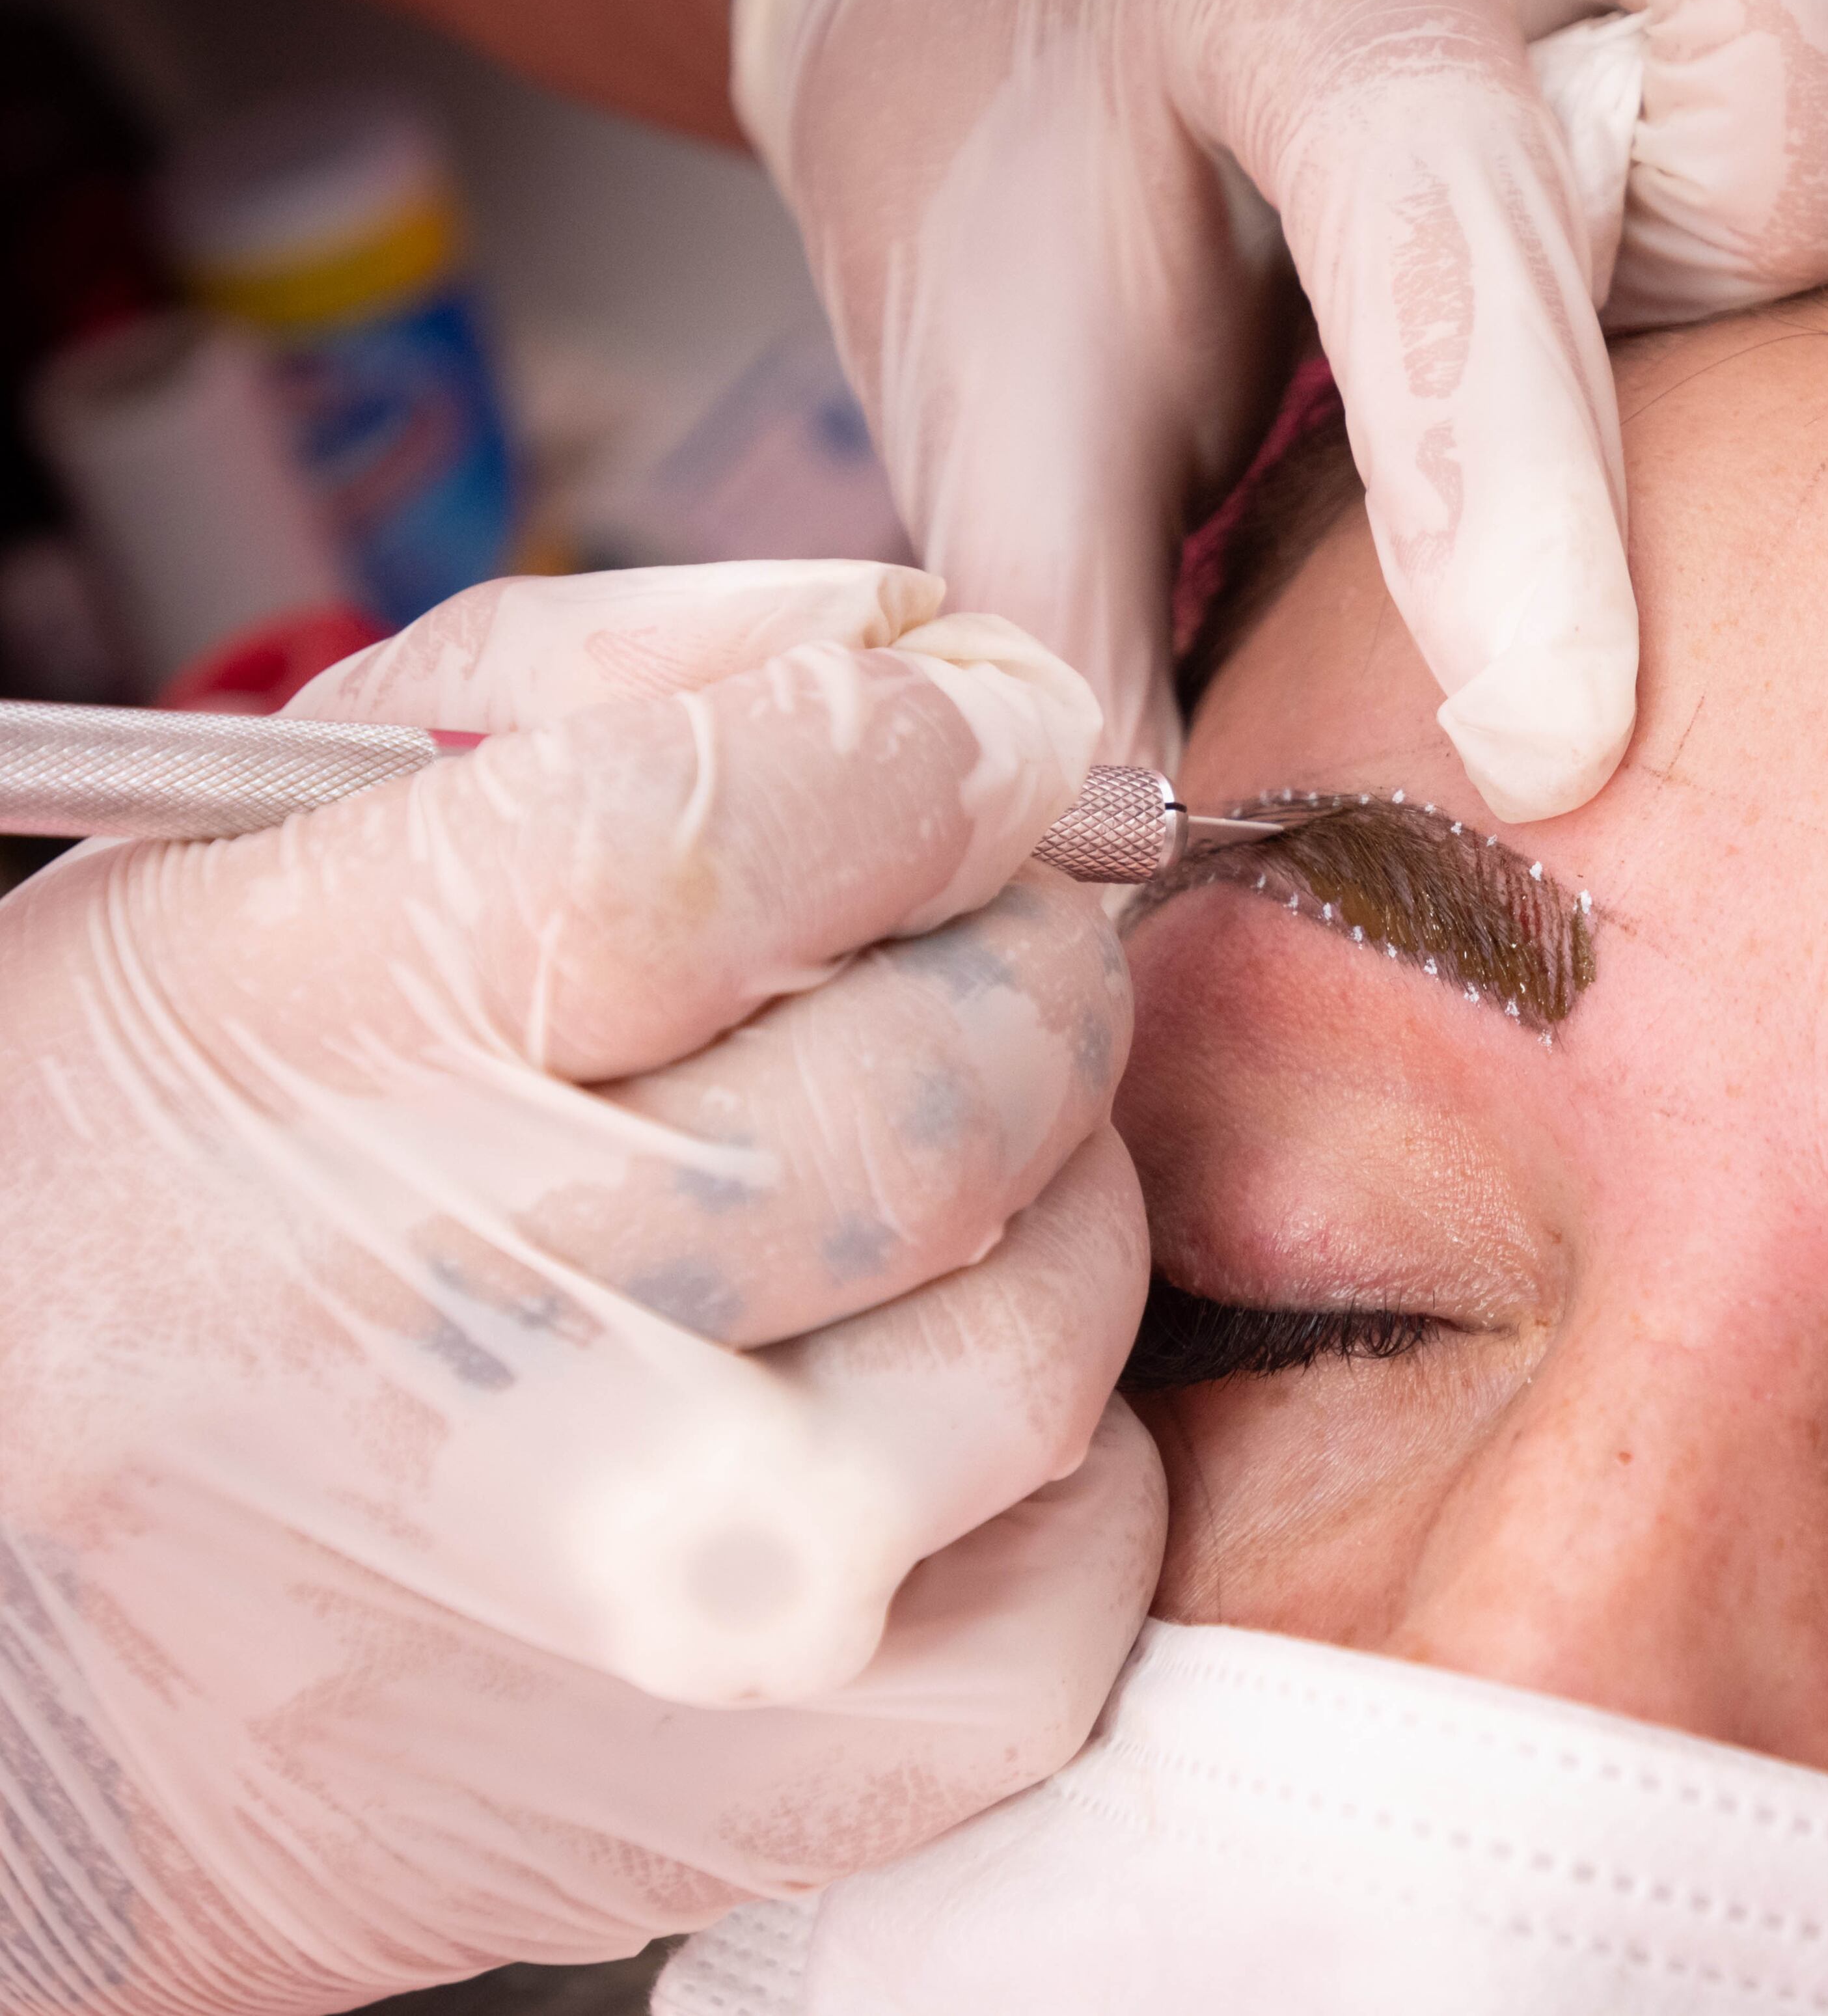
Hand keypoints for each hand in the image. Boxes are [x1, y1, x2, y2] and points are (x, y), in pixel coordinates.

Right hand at [0, 562, 1162, 2010]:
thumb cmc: (134, 1228)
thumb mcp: (238, 882)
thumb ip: (595, 697)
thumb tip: (927, 647)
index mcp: (313, 1064)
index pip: (745, 833)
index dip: (931, 748)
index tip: (987, 739)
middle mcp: (493, 1348)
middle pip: (956, 1071)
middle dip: (1016, 966)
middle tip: (959, 966)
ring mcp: (663, 1594)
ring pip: (1054, 1316)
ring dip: (1041, 1205)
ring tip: (902, 1197)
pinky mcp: (790, 1786)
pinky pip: (1087, 1549)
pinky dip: (1039, 1452)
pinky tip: (882, 1405)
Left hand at [733, 0, 1827, 820]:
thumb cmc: (1066, 169)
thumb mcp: (1007, 378)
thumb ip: (1067, 619)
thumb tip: (1146, 891)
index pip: (1431, 160)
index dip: (1502, 460)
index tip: (1545, 743)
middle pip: (1802, 47)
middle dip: (1741, 273)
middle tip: (1616, 334)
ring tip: (1696, 257)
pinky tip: (1821, 195)